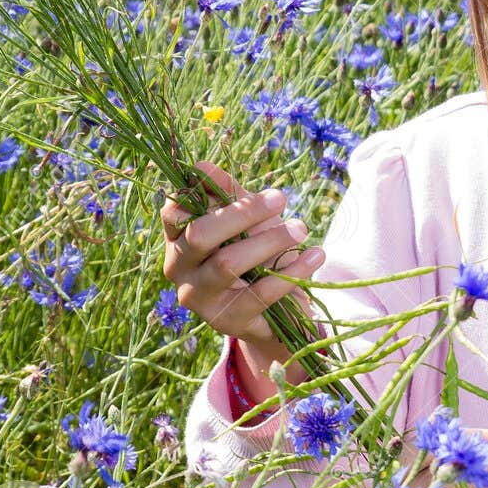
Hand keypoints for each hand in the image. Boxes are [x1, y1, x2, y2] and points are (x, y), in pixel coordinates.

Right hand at [158, 159, 322, 349]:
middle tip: (281, 198)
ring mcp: (200, 299)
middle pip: (201, 235)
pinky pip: (261, 293)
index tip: (237, 182)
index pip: (172, 212)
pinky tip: (316, 255)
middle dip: (243, 212)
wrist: (276, 308)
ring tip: (302, 228)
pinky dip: (292, 270)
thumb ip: (225, 193)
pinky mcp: (227, 322)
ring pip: (228, 263)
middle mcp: (179, 270)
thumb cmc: (256, 253)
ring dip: (270, 240)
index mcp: (177, 239)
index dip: (199, 192)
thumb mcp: (244, 220)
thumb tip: (202, 165)